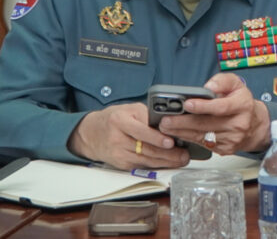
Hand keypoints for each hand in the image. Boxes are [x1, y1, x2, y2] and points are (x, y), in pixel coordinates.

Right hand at [68, 102, 189, 169]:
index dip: (156, 138)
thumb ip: (148, 115)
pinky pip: (141, 166)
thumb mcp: (130, 109)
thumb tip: (169, 124)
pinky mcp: (120, 164)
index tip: (171, 141)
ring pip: (145, 160)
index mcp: (120, 120)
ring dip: (165, 162)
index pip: (140, 131)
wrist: (92, 133)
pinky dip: (157, 165)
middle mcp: (117, 138)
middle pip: (145, 149)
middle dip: (167, 153)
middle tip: (184, 154)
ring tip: (181, 160)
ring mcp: (118, 153)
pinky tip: (168, 163)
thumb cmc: (116, 118)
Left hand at [159, 73, 270, 154]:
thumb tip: (208, 87)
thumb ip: (222, 81)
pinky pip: (203, 144)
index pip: (221, 107)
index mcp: (242, 105)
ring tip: (166, 127)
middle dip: (183, 122)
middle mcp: (238, 124)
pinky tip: (178, 134)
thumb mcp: (236, 84)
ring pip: (202, 136)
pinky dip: (188, 139)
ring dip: (182, 132)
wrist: (255, 126)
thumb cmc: (241, 102)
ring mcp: (232, 139)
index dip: (203, 106)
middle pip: (207, 124)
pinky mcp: (225, 149)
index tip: (187, 104)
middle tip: (166, 120)